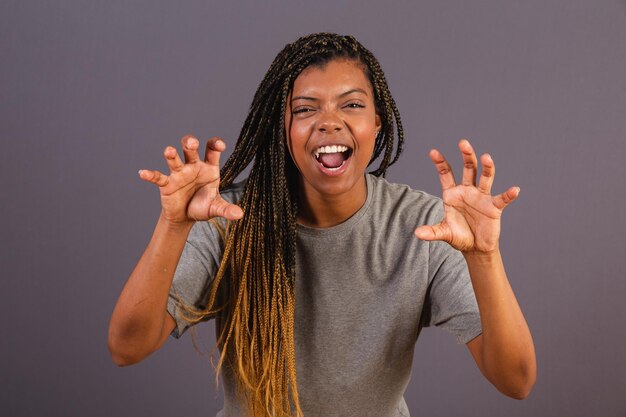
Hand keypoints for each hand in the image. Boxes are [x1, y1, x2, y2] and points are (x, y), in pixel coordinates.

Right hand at [138, 135, 243, 224]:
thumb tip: (240, 214)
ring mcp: (179, 173)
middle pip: (191, 150)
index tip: (219, 145)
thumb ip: (227, 209)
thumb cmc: (202, 206)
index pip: (212, 150)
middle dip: (190, 143)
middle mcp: (193, 166)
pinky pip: (158, 177)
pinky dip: (150, 175)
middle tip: (192, 142)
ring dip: (171, 155)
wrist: (186, 217)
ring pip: (175, 160)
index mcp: (209, 168)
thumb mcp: (216, 208)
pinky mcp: (167, 184)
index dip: (215, 144)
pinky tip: (143, 173)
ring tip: (169, 151)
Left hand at [414, 139, 518, 253]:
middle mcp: (468, 191)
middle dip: (466, 155)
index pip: (446, 174)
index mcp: (452, 193)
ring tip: (486, 157)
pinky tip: (514, 190)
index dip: (440, 162)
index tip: (433, 152)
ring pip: (485, 178)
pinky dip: (508, 195)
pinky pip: (502, 199)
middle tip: (463, 143)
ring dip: (486, 168)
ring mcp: (481, 197)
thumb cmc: (459, 235)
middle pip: (468, 169)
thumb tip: (417, 233)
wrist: (475, 247)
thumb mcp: (444, 232)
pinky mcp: (493, 208)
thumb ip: (431, 232)